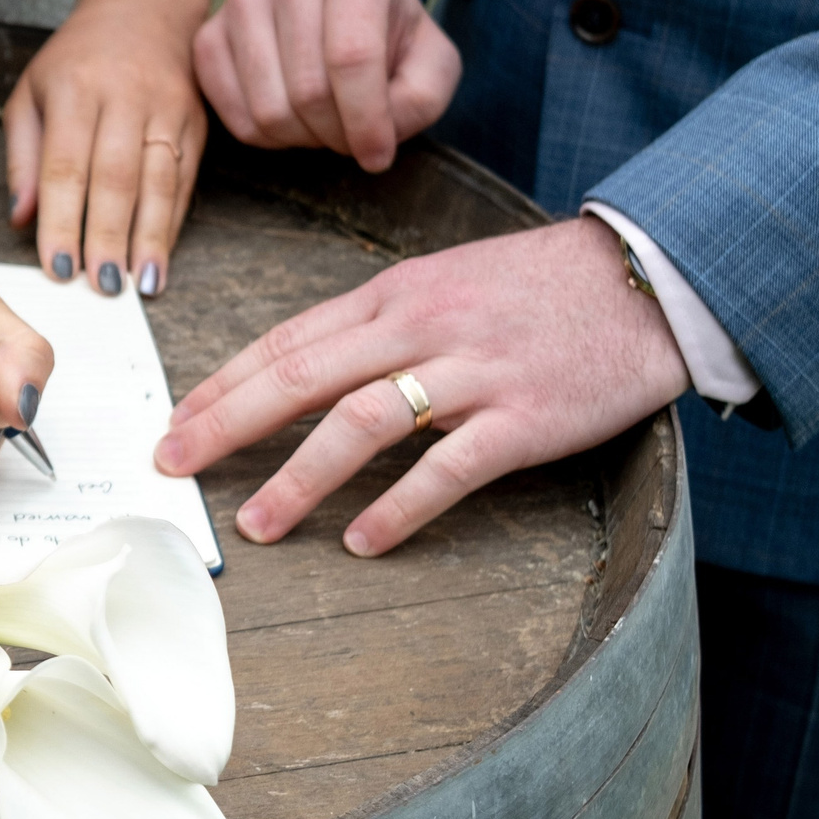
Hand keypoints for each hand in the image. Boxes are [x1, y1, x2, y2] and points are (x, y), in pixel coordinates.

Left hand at [3, 0, 211, 297]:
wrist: (146, 8)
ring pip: (158, 181)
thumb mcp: (31, 93)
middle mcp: (123, 96)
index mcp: (73, 89)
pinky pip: (184, 180)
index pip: (66, 165)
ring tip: (138, 286)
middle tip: (100, 288)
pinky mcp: (196, 123)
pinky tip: (160, 259)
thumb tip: (21, 218)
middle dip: (108, 237)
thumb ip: (23, 157)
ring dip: (148, 238)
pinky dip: (173, 224)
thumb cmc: (76, 61)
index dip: (63, 220)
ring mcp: (166, 109)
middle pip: (116, 178)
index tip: (58, 268)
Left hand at [154, 217, 689, 553]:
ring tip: (257, 526)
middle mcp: (419, 327)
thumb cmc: (537, 285)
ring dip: (300, 479)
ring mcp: (472, 372)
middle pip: (300, 377)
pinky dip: (400, 507)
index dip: (223, 385)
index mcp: (392, 295)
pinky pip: (448, 468)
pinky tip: (364, 541)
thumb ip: (375, 323)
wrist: (643, 276)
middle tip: (174, 467)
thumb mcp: (443, 282)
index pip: (287, 341)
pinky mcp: (523, 418)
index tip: (176, 423)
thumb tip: (303, 368)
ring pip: (361, 423)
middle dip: (227, 424)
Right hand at [193, 0, 461, 172]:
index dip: (367, 121)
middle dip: (337, 134)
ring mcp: (241, 0)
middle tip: (352, 136)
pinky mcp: (209, 36)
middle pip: (308, 90)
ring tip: (324, 124)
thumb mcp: (432, 62)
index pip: (352, 57)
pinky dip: (267, 138)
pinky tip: (291, 119)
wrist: (339, 13)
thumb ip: (421, 98)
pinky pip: (232, 116)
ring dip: (303, 139)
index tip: (378, 156)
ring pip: (268, 109)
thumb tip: (374, 139)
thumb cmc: (390, 39)